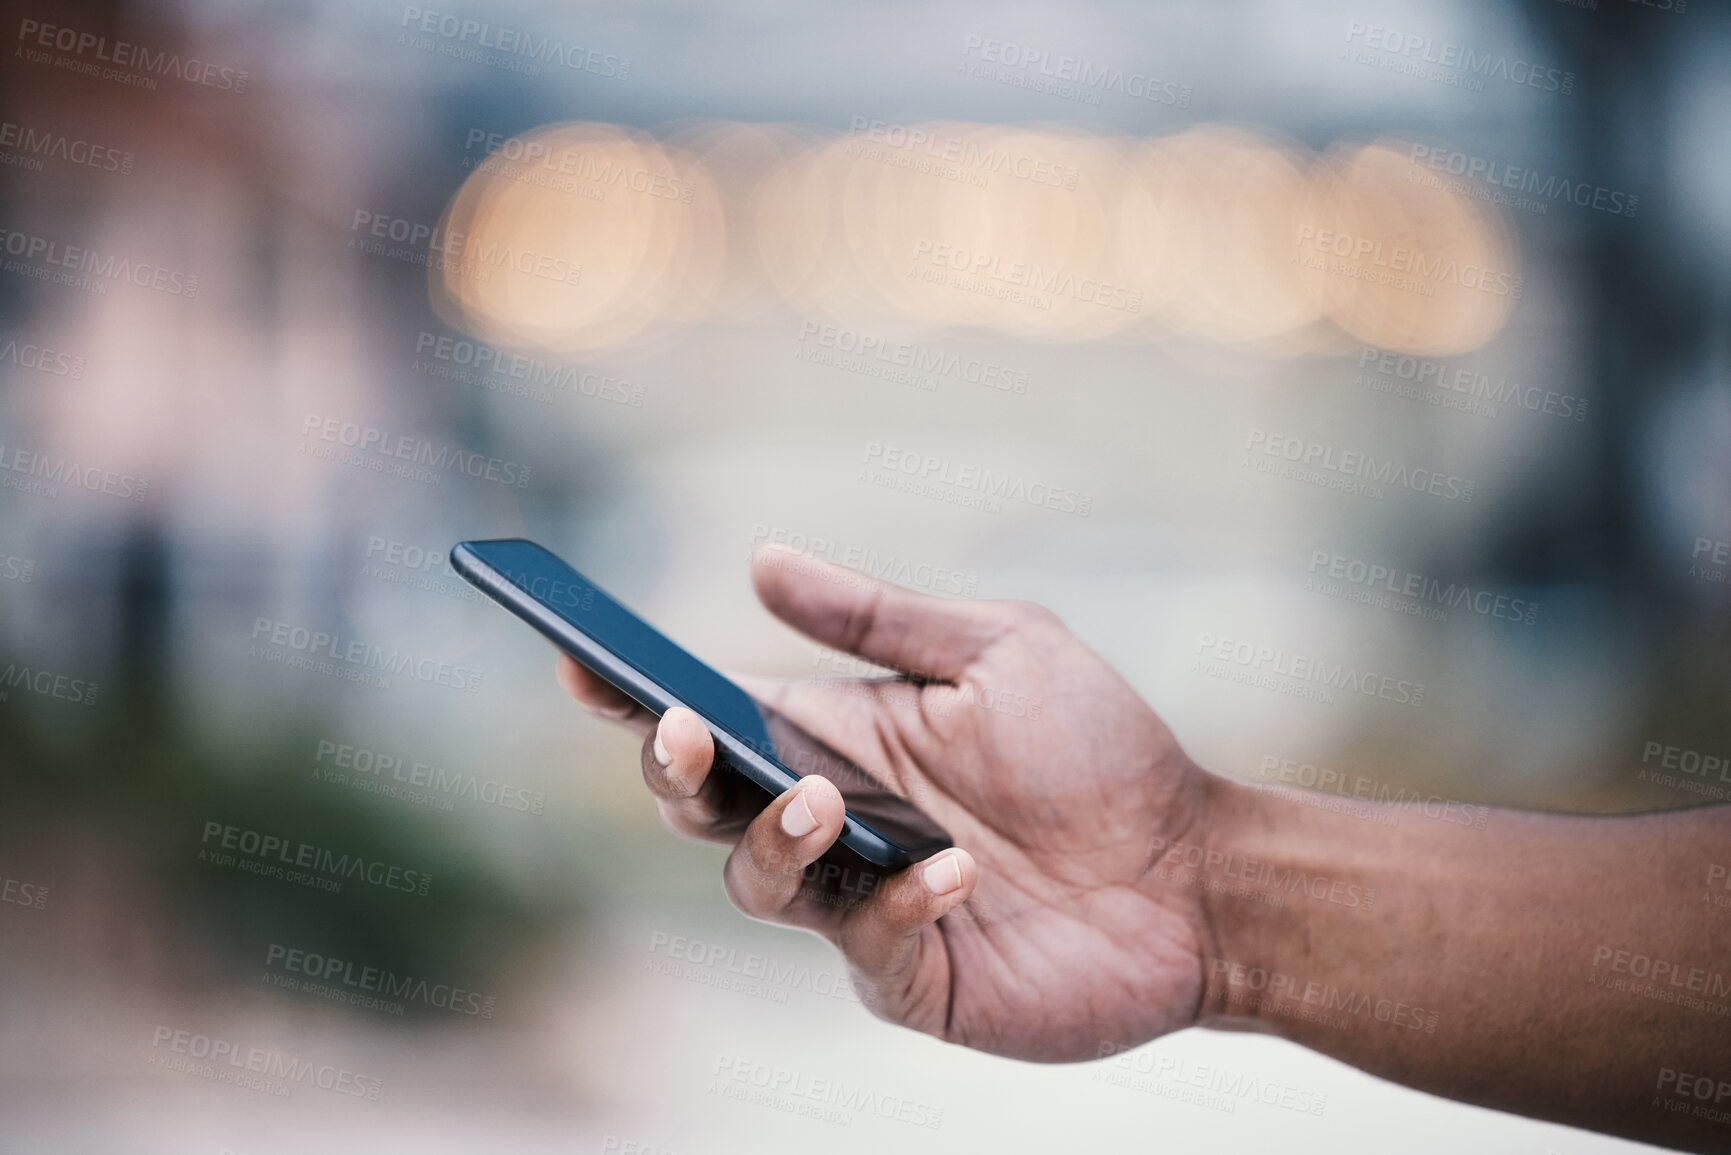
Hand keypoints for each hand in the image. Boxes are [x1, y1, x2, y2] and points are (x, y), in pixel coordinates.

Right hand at [556, 544, 1223, 1060]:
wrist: (1195, 868)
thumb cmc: (1099, 749)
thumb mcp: (995, 649)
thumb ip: (874, 618)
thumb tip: (758, 558)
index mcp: (839, 737)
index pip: (713, 717)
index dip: (635, 695)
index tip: (578, 659)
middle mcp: (835, 820)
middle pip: (704, 805)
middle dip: (672, 770)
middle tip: (681, 731)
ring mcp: (864, 903)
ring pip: (756, 882)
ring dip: (774, 838)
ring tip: (826, 802)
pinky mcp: (913, 976)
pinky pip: (865, 947)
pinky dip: (897, 904)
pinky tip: (955, 873)